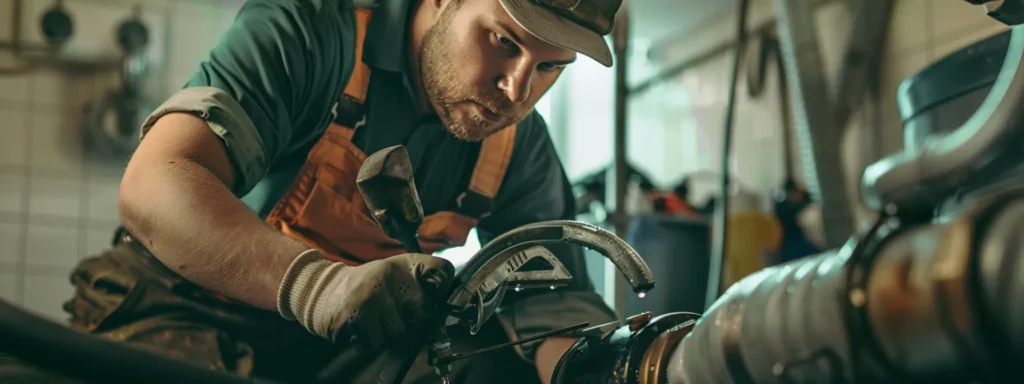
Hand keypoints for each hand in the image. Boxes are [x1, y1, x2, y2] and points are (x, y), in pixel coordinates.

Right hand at [276, 249, 453, 350]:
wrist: (321, 290)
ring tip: (373, 320)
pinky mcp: (355, 315)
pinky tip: (360, 327)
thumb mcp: (394, 277)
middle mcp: (390, 274)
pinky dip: (368, 342)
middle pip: (423, 315)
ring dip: (386, 334)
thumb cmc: (366, 288)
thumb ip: (419, 289)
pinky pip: (376, 343)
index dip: (445, 288)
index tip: (435, 298)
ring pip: (399, 333)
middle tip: (392, 316)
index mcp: (405, 263)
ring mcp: (372, 294)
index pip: (442, 270)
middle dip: (410, 323)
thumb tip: (447, 314)